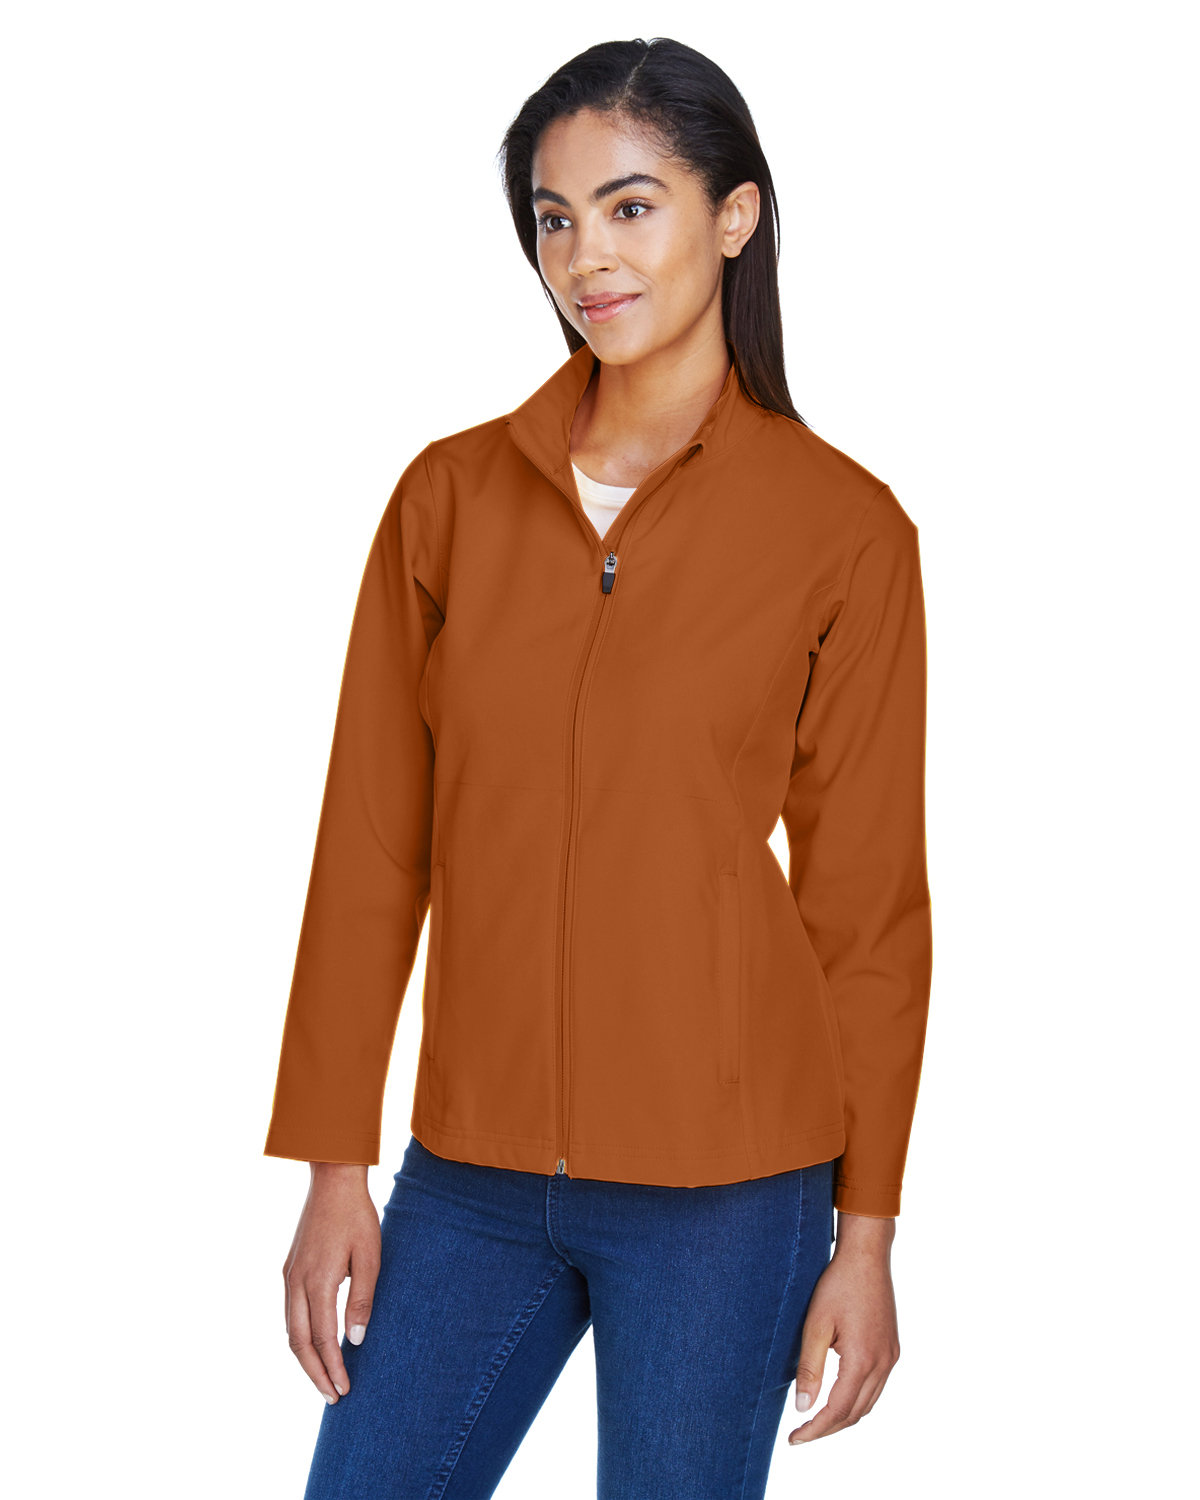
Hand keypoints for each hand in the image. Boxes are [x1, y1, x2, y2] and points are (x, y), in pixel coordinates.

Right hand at [282, 1162, 379, 1402]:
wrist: (332, 1180)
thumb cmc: (357, 1216)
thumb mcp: (370, 1256)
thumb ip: (362, 1299)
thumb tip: (355, 1340)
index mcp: (318, 1280)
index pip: (322, 1338)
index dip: (332, 1367)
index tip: (344, 1390)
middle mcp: (296, 1282)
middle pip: (299, 1342)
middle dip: (314, 1373)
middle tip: (332, 1397)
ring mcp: (289, 1275)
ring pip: (290, 1330)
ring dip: (305, 1358)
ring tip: (323, 1378)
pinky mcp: (289, 1269)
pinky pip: (289, 1313)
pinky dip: (300, 1336)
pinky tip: (314, 1343)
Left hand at [788, 1211, 900, 1443]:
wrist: (866, 1257)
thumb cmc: (838, 1285)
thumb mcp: (815, 1325)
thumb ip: (809, 1368)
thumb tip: (803, 1407)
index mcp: (863, 1360)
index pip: (838, 1410)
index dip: (815, 1429)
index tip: (794, 1439)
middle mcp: (883, 1363)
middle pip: (856, 1413)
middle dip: (828, 1428)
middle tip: (801, 1434)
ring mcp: (891, 1357)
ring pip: (868, 1403)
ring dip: (843, 1417)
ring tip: (816, 1421)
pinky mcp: (892, 1348)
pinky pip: (876, 1387)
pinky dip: (857, 1400)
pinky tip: (839, 1396)